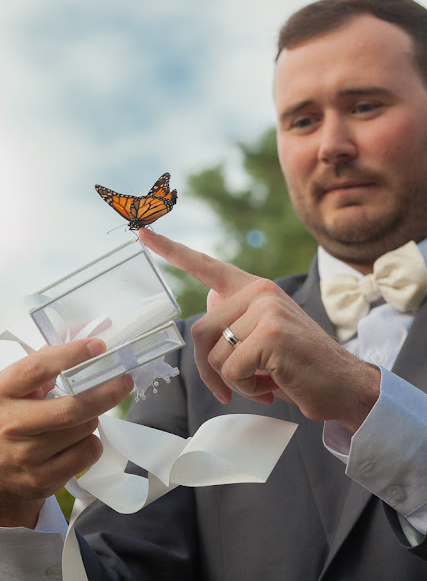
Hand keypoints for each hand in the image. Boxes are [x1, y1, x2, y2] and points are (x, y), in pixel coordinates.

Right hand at [0, 339, 133, 527]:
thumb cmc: (15, 416)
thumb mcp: (21, 386)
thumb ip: (51, 359)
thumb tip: (95, 331)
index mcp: (3, 391)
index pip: (38, 369)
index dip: (71, 355)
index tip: (98, 347)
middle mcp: (10, 424)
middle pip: (71, 408)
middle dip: (106, 392)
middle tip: (124, 381)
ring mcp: (24, 456)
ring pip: (84, 429)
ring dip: (93, 418)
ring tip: (81, 416)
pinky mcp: (41, 479)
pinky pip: (87, 453)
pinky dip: (91, 443)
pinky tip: (77, 440)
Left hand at [140, 229, 379, 433]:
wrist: (343, 385)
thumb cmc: (297, 365)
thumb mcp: (263, 335)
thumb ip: (234, 316)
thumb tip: (207, 300)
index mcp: (253, 289)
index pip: (207, 266)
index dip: (171, 251)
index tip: (142, 233)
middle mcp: (258, 291)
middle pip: (199, 331)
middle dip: (209, 369)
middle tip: (232, 388)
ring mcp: (265, 309)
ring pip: (214, 354)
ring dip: (232, 382)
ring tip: (263, 382)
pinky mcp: (270, 334)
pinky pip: (231, 371)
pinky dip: (246, 389)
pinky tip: (272, 386)